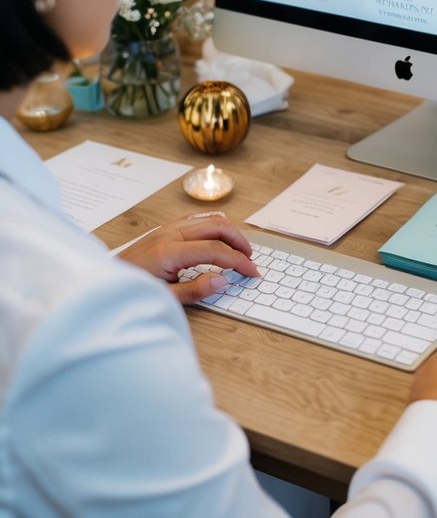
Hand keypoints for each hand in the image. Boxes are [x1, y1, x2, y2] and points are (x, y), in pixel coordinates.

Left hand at [117, 213, 258, 304]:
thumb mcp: (163, 298)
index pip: (216, 251)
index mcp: (169, 252)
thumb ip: (194, 290)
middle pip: (217, 227)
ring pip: (209, 219)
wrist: (103, 282)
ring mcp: (167, 228)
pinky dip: (214, 225)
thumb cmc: (131, 291)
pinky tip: (219, 238)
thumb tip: (222, 280)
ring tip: (239, 250)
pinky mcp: (165, 229)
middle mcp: (170, 234)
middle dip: (239, 242)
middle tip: (250, 260)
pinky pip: (197, 219)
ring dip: (229, 232)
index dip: (239, 261)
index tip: (252, 272)